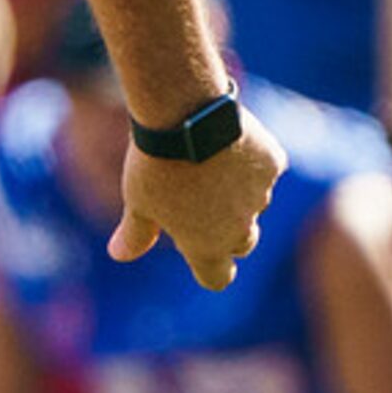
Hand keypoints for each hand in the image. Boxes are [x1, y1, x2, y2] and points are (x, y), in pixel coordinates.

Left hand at [111, 104, 286, 290]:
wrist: (185, 114)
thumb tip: (118, 255)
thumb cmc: (155, 163)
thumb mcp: (137, 201)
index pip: (217, 277)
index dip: (210, 269)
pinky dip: (253, 158)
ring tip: (210, 161)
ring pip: (256, 202)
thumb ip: (135, 234)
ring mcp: (261, 195)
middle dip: (228, 230)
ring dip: (241, 192)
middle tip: (203, 202)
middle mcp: (240, 228)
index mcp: (207, 246)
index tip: (198, 253)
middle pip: (242, 243)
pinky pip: (266, 167)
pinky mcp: (273, 163)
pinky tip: (230, 139)